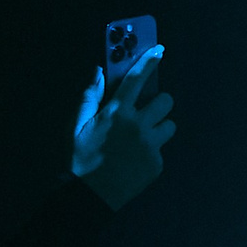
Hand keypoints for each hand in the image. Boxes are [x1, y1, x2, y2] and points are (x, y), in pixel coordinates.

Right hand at [72, 45, 176, 210]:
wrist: (88, 197)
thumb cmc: (80, 158)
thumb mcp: (76, 126)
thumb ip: (89, 96)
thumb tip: (98, 71)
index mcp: (117, 113)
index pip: (137, 78)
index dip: (149, 61)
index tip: (159, 50)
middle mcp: (137, 125)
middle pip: (165, 101)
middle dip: (158, 104)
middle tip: (146, 112)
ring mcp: (150, 145)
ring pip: (170, 125)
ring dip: (159, 128)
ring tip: (142, 139)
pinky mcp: (157, 164)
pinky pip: (161, 149)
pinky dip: (152, 152)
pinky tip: (134, 160)